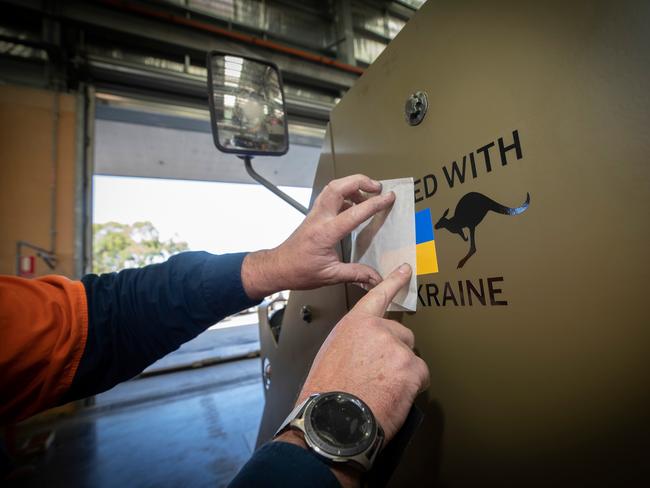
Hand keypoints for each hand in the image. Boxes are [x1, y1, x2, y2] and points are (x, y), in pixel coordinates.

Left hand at [241, 174, 395, 299]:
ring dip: (351, 184)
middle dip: (360, 181)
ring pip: (332, 188)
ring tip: (368, 192)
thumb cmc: (298, 271)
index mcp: (325, 233)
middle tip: (377, 187)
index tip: (388, 198)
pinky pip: (329, 196)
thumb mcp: (330, 276)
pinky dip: (345, 194)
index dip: (374, 204)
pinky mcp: (314, 215)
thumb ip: (356, 274)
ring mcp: (315, 214)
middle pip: (338, 187)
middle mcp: (319, 218)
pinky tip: (354, 203)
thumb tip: (376, 278)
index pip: (354, 212)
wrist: (278, 268)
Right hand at [296, 263, 428, 442]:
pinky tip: (393, 396)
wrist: (333, 419)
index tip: (406, 269)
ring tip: (382, 390)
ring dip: (402, 373)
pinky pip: (420, 376)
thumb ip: (354, 342)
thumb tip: (367, 350)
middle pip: (402, 336)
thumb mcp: (332, 354)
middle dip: (395, 354)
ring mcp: (396, 348)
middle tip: (380, 376)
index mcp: (355, 324)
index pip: (378, 296)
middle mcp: (378, 330)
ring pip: (411, 358)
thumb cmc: (326, 392)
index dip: (394, 281)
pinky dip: (411, 388)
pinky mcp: (411, 368)